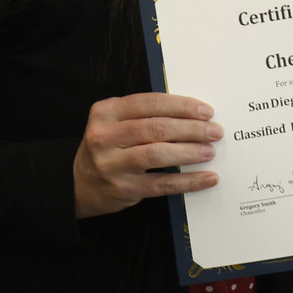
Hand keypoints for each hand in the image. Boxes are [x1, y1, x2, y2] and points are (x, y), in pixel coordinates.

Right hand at [72, 94, 221, 217]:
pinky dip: (187, 181)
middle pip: (156, 128)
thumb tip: (193, 114)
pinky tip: (206, 178)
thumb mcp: (115, 122)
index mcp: (106, 112)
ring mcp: (111, 164)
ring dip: (189, 152)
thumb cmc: (108, 147)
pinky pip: (161, 184)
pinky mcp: (123, 189)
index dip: (181, 106)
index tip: (206, 111)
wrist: (78, 183)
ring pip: (157, 154)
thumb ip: (145, 114)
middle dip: (191, 129)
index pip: (149, 103)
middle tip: (214, 131)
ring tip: (210, 151)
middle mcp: (105, 137)